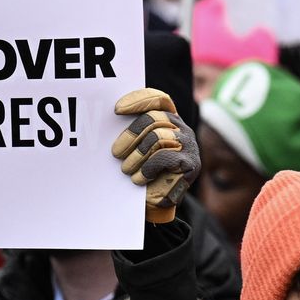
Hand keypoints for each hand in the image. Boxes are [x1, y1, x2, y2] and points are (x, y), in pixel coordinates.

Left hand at [111, 88, 199, 223]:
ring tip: (126, 169)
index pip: (158, 99)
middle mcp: (181, 127)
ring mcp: (188, 144)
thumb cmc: (142, 170)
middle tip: (115, 153)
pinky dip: (148, 168)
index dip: (138, 100)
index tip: (116, 109)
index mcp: (168, 119)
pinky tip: (139, 178)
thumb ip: (132, 131)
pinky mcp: (191, 163)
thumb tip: (108, 118)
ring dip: (137, 155)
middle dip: (130, 135)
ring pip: (158, 137)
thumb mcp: (135, 147)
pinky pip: (164, 157)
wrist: (156, 200)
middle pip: (153, 118)